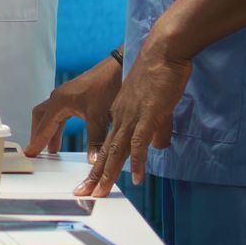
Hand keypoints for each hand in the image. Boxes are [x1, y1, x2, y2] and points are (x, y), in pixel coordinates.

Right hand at [25, 56, 122, 159]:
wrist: (118, 68)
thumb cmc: (107, 88)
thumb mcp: (100, 117)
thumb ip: (95, 141)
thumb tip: (93, 162)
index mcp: (59, 102)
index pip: (43, 126)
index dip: (37, 141)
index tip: (29, 154)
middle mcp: (58, 97)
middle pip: (40, 117)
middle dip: (38, 134)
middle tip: (37, 151)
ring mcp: (65, 94)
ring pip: (49, 115)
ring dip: (49, 130)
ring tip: (51, 149)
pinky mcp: (74, 95)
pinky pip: (59, 112)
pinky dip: (58, 125)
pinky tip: (63, 134)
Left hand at [77, 38, 193, 197]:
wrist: (163, 50)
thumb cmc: (160, 72)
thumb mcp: (155, 105)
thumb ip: (154, 127)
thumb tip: (155, 146)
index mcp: (119, 112)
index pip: (106, 143)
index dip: (98, 164)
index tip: (91, 181)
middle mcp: (120, 116)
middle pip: (105, 151)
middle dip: (94, 175)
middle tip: (83, 194)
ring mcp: (131, 115)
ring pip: (116, 150)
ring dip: (107, 174)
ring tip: (98, 193)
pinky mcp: (147, 114)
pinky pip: (139, 142)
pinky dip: (138, 161)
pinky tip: (137, 178)